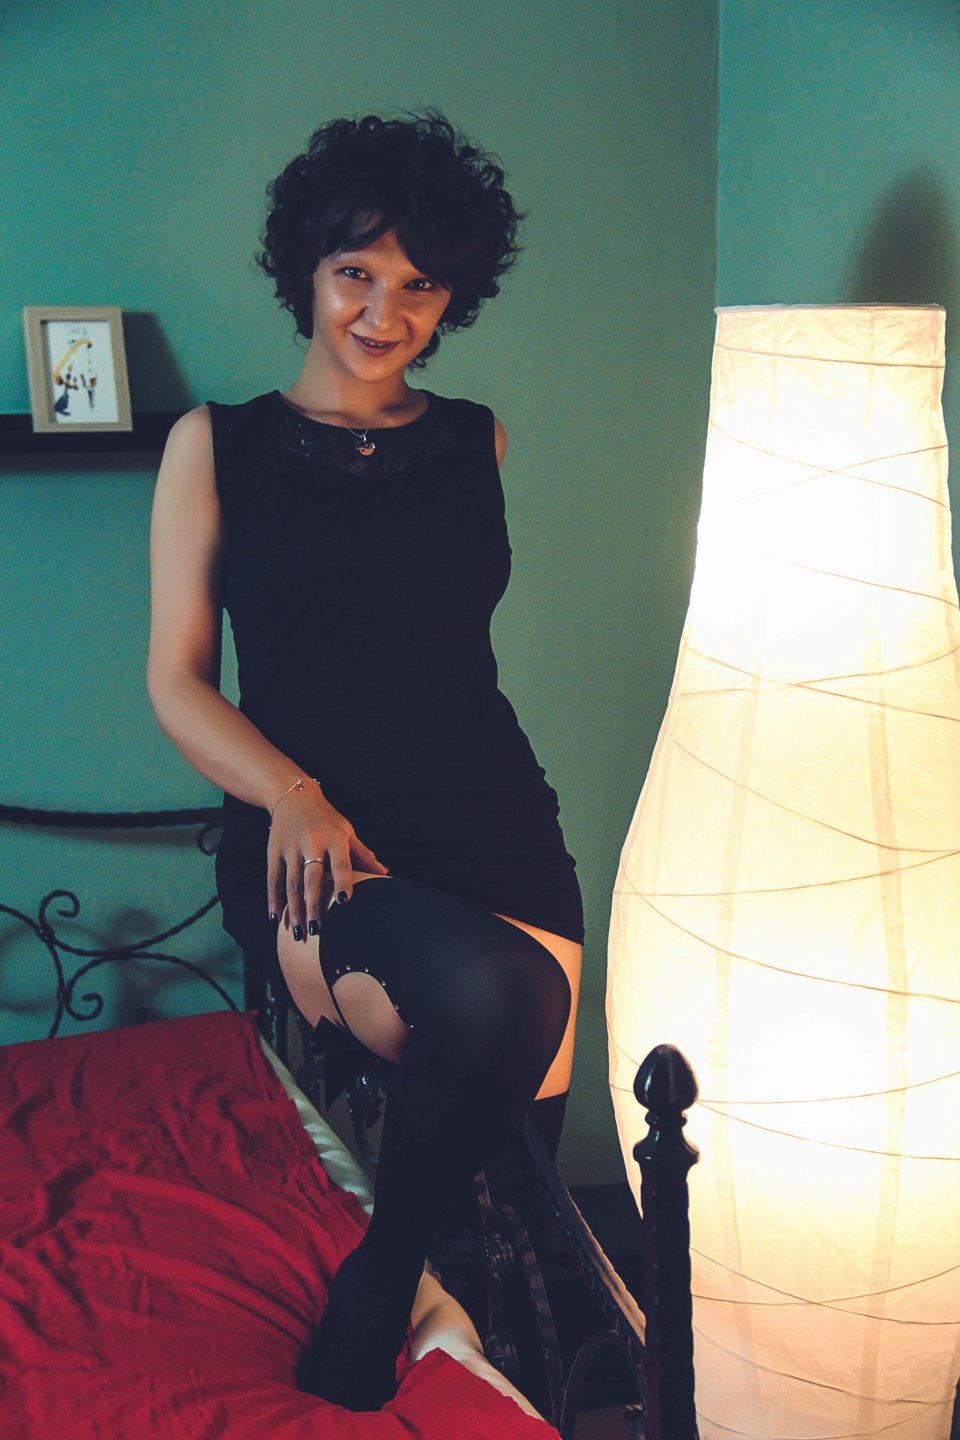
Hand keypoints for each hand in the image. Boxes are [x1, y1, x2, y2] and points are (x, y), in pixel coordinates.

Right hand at [266, 781, 388, 939]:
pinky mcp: (273, 851)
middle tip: (316, 930)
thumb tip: (385, 874)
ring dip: (294, 910)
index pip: (341, 863)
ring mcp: (290, 848)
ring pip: (291, 883)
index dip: (342, 882)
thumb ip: (363, 854)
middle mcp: (311, 843)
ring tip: (299, 933)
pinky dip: (273, 900)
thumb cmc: (326, 818)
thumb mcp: (347, 831)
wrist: (294, 796)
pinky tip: (276, 919)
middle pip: (311, 878)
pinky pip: (273, 879)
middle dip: (313, 905)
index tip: (344, 902)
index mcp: (334, 838)